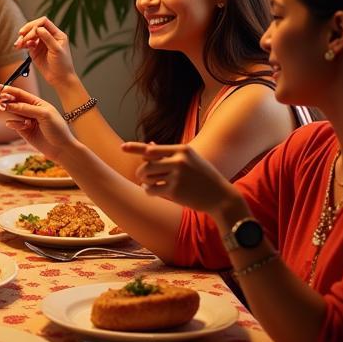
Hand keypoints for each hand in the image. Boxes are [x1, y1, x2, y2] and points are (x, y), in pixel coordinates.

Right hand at [0, 82, 75, 158]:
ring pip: (12, 112)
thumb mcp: (44, 115)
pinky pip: (14, 125)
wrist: (62, 149)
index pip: (19, 93)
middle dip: (3, 97)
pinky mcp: (24, 132)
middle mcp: (31, 110)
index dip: (6, 89)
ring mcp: (26, 121)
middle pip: (13, 101)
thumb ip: (26, 108)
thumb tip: (9, 104)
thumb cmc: (57, 129)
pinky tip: (12, 124)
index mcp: (37, 103)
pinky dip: (12, 124)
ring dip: (5, 108)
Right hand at [15, 17, 77, 89]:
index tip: (28, 32)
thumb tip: (37, 28)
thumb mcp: (56, 50)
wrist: (60, 79)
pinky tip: (19, 47)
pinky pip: (27, 44)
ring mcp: (41, 43)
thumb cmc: (62, 65)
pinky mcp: (35, 50)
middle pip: (35, 27)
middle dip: (27, 31)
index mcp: (57, 34)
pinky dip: (22, 44)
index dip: (35, 24)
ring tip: (18, 45)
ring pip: (29, 35)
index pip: (44, 22)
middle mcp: (49, 36)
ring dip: (22, 38)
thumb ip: (47, 38)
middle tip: (21, 36)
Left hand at [121, 141, 237, 214]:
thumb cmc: (204, 176)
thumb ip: (169, 154)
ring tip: (151, 183)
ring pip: (146, 177)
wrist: (221, 196)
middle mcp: (179, 161)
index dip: (135, 148)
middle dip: (141, 172)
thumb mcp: (190, 160)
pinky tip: (154, 191)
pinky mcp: (175, 191)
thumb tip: (148, 145)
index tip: (122, 148)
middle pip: (146, 165)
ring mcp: (177, 176)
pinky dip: (149, 190)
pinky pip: (151, 190)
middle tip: (144, 177)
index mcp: (182, 150)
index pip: (152, 149)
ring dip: (145, 181)